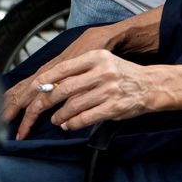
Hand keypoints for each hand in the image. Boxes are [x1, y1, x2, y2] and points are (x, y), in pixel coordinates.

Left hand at [2, 25, 118, 128]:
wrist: (150, 85)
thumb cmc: (122, 74)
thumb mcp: (102, 63)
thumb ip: (79, 71)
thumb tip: (50, 85)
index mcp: (96, 57)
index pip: (63, 68)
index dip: (45, 80)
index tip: (32, 89)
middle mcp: (102, 71)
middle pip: (64, 88)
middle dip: (46, 102)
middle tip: (37, 111)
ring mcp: (108, 89)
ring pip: (73, 105)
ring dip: (60, 116)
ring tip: (56, 119)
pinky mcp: (113, 107)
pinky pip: (85, 118)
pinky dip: (73, 124)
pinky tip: (69, 125)